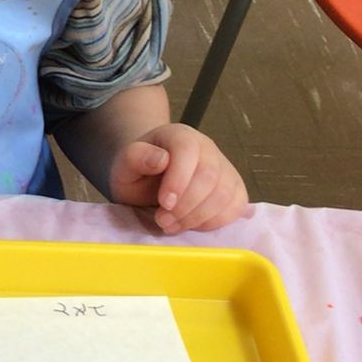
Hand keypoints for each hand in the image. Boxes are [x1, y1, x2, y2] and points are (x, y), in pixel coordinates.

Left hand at [107, 123, 248, 233]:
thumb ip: (136, 157)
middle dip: (186, 205)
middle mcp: (207, 148)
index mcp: (180, 136)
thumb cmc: (138, 171)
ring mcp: (224, 168)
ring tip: (172, 225)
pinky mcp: (234, 189)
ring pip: (225, 194)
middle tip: (163, 221)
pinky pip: (236, 206)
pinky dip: (215, 222)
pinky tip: (192, 225)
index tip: (163, 203)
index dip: (178, 179)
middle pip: (210, 175)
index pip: (188, 150)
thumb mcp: (125, 163)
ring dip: (198, 217)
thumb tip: (161, 159)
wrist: (150, 177)